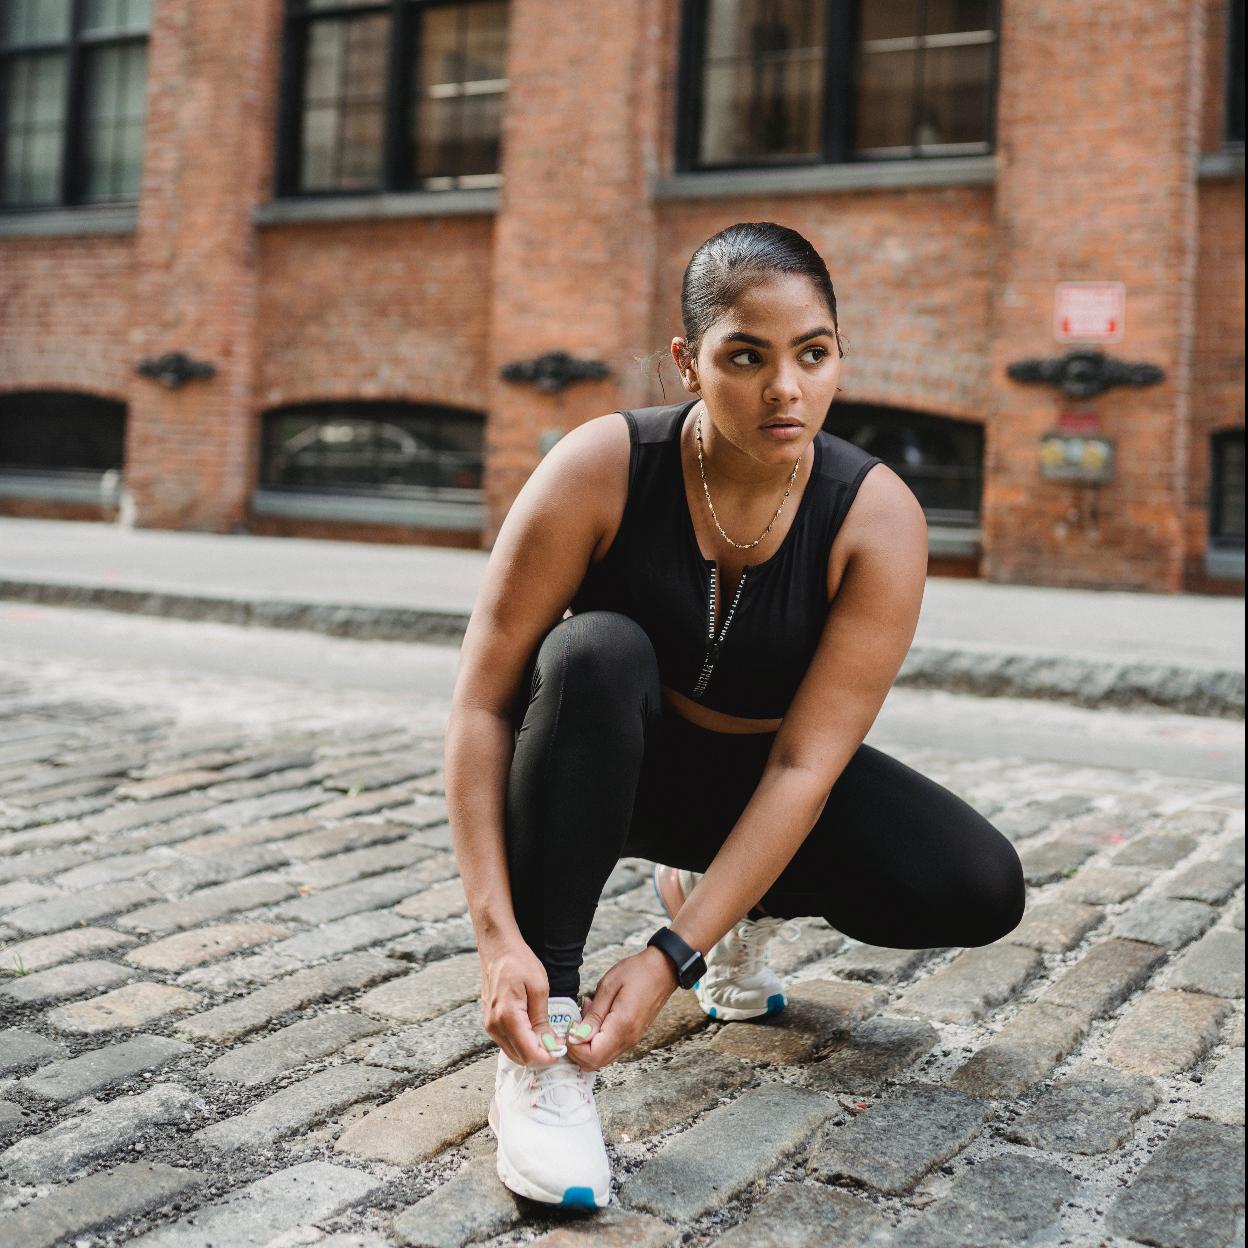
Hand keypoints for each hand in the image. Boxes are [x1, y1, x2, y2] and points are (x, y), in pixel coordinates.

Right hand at [478, 934, 562, 1066]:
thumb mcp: (539, 988)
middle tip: (558, 1044)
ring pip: (512, 1052)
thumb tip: (550, 1045)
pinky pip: (507, 1042)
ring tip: (548, 1038)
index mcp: (508, 1016)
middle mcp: (495, 1025)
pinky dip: (521, 1044)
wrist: (498, 949)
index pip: (529, 1053)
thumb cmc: (519, 962)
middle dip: (541, 1056)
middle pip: (520, 1057)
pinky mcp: (489, 1022)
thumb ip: (542, 1020)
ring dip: (531, 1051)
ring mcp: (489, 1025)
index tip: (562, 1049)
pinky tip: (535, 1033)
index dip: (547, 1057)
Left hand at [564, 946, 678, 1071]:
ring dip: (585, 1044)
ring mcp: (631, 1040)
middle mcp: (628, 1040)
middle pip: (594, 1063)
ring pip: (600, 1058)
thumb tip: (577, 1037)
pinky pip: (608, 1048)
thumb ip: (593, 1015)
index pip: (591, 1056)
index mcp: (622, 1027)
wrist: (664, 969)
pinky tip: (595, 1017)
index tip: (569, 1026)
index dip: (574, 1047)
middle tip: (572, 1024)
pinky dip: (596, 1040)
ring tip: (584, 1016)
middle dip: (576, 1049)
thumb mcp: (608, 986)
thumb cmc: (637, 972)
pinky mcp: (632, 1036)